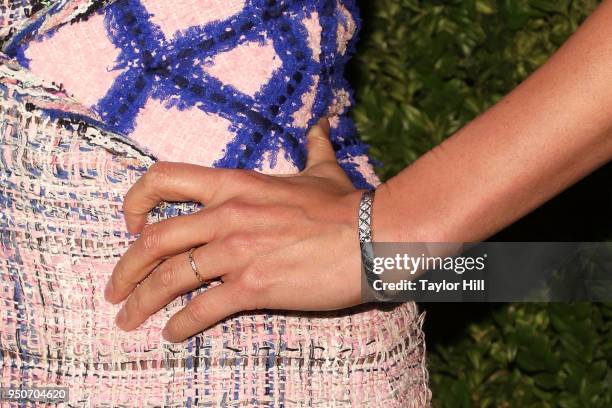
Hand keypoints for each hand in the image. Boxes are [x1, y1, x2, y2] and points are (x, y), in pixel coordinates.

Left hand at [104, 119, 366, 341]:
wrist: (374, 236)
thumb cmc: (347, 206)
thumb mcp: (324, 169)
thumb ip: (314, 145)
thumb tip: (322, 124)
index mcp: (234, 184)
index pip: (163, 179)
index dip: (135, 201)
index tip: (130, 224)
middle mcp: (226, 215)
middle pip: (154, 240)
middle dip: (126, 268)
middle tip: (115, 289)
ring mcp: (237, 251)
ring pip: (169, 278)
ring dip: (142, 303)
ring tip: (129, 319)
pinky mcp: (253, 285)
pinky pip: (202, 308)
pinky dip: (180, 325)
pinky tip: (173, 334)